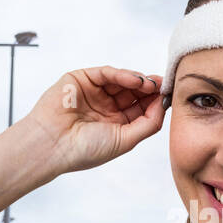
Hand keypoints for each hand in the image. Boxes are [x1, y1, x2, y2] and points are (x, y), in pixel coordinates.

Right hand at [24, 66, 164, 173]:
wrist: (52, 145)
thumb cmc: (85, 149)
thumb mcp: (126, 140)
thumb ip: (149, 123)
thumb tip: (165, 103)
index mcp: (116, 124)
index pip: (142, 108)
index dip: (156, 101)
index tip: (169, 96)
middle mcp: (106, 107)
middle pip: (134, 92)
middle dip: (150, 88)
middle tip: (164, 85)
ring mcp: (94, 93)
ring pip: (122, 81)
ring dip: (139, 80)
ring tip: (151, 83)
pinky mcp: (81, 79)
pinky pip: (106, 73)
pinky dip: (122, 74)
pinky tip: (136, 80)